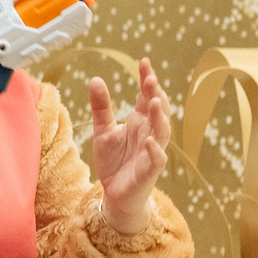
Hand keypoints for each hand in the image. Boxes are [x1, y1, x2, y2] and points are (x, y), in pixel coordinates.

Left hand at [90, 58, 171, 233]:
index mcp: (139, 122)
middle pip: (157, 111)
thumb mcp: (103, 131)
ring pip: (161, 132)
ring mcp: (151, 152)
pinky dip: (155, 151)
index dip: (147, 80)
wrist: (114, 195)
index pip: (146, 97)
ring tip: (154, 101)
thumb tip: (95, 78)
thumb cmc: (114, 161)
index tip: (144, 62)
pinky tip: (149, 141)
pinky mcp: (149, 172)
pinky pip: (156, 160)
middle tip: (150, 79)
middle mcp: (149, 133)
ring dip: (159, 117)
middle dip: (155, 94)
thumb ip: (101, 107)